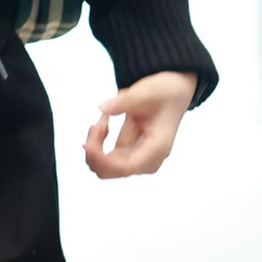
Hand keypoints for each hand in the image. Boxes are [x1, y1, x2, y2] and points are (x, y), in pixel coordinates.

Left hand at [83, 70, 197, 179]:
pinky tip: (104, 121)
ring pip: (104, 165)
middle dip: (95, 149)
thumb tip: (102, 108)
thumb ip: (125, 100)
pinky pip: (106, 157)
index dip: (101, 159)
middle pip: (110, 171)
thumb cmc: (166, 92)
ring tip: (103, 118)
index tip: (86, 144)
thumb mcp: (147, 91)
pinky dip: (98, 141)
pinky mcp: (130, 153)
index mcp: (158, 148)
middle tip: (100, 121)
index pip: (125, 167)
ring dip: (95, 143)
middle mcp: (148, 159)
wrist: (175, 92)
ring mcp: (139, 158)